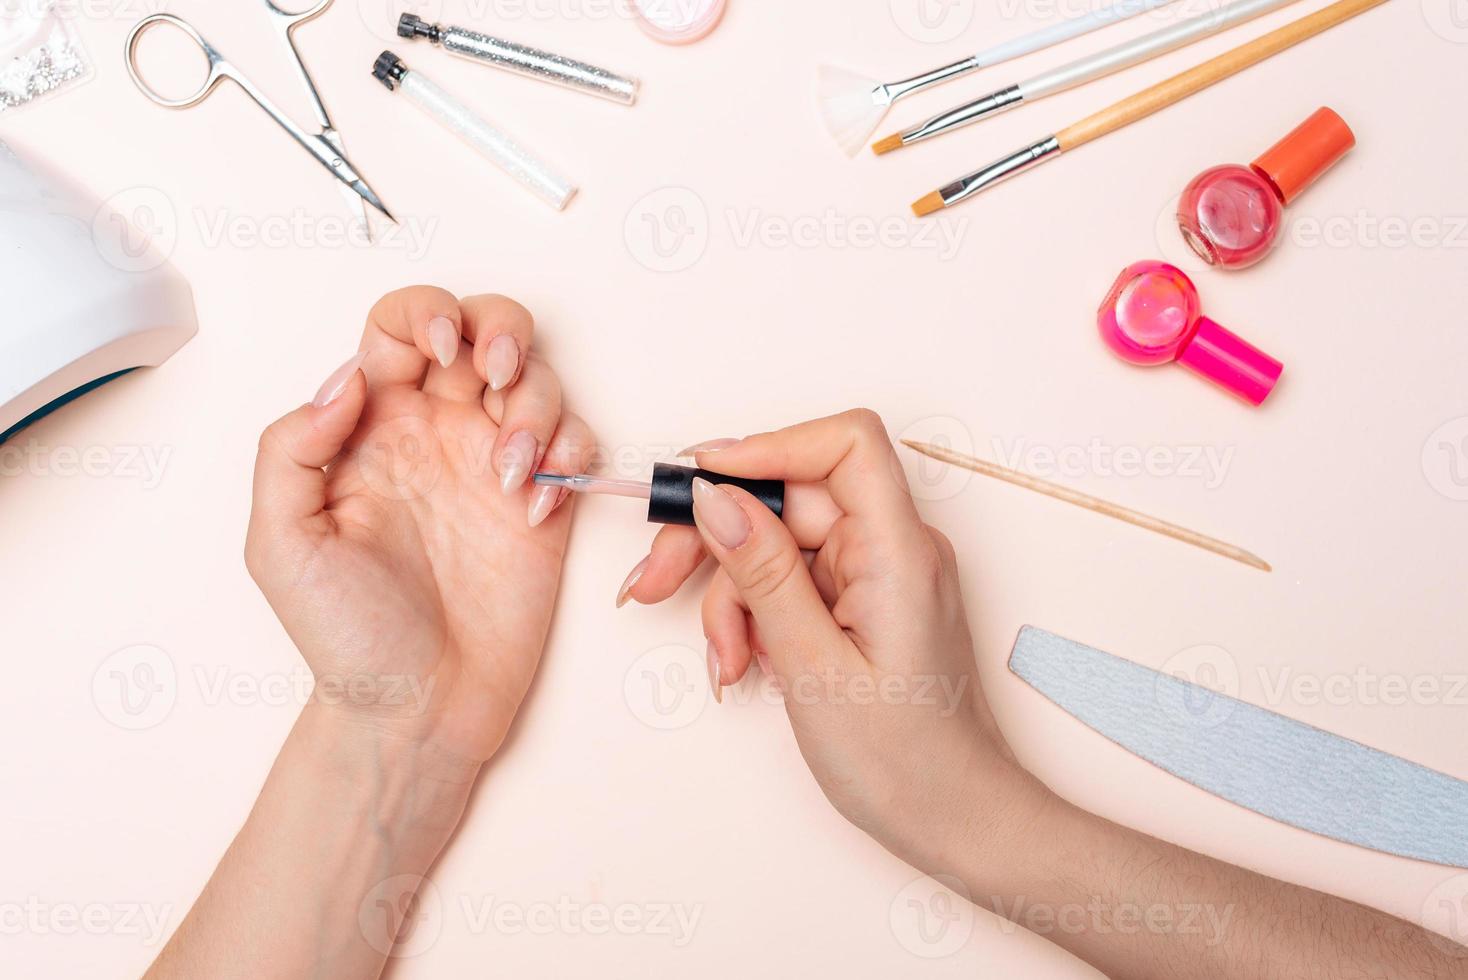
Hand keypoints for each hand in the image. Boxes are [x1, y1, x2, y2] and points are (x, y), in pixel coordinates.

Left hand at [245, 287, 594, 774]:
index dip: (425, 316)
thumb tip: (347, 380)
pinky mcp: (545, 503)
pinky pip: (576, 441)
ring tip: (512, 474)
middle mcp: (436, 433)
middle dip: (501, 330)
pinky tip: (533, 506)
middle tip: (495, 376)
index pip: (399, 328)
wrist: (418, 708)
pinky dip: (568, 456)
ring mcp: (493, 465)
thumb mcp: (281, 542)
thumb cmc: (346, 636)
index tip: (436, 359)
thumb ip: (292, 448)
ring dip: (536, 407)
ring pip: (536, 379)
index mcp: (371, 428)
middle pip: (482, 329)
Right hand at [621, 410, 1052, 869]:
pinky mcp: (861, 601)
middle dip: (717, 536)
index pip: (844, 444)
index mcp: (900, 551)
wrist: (955, 821)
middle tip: (655, 582)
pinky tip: (746, 664)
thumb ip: (762, 574)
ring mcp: (876, 574)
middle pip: (789, 496)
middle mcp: (893, 549)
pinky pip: (790, 581)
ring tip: (725, 661)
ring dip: (731, 596)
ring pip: (776, 543)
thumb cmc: (906, 761)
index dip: (767, 448)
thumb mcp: (813, 667)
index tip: (698, 482)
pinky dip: (755, 616)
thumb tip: (714, 498)